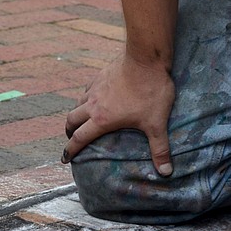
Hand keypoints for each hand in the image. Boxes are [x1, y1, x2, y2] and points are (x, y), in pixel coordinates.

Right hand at [63, 54, 175, 175]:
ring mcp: (95, 88)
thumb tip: (166, 172)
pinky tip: (94, 98)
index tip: (64, 158)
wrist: (146, 58)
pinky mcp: (100, 76)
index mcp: (102, 120)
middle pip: (71, 120)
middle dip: (69, 132)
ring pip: (77, 104)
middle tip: (71, 139)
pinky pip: (87, 90)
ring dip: (76, 114)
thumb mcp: (156, 123)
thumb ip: (159, 148)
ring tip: (81, 121)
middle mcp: (93, 105)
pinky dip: (86, 98)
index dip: (70, 150)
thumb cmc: (150, 91)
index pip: (79, 138)